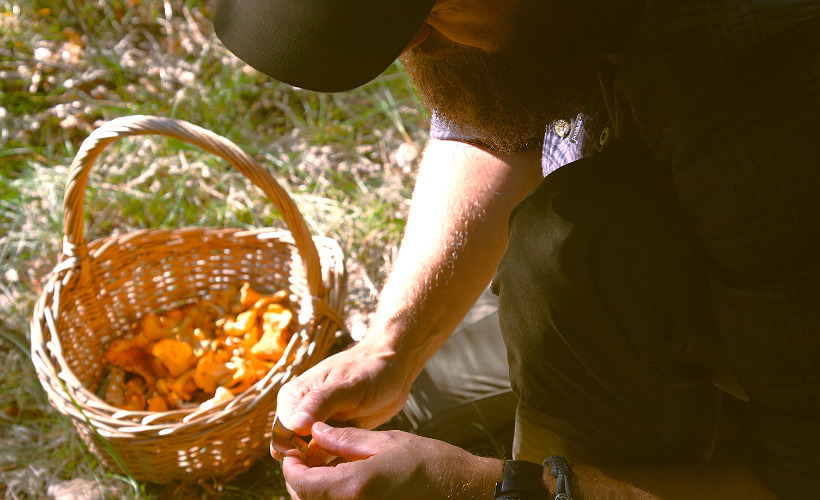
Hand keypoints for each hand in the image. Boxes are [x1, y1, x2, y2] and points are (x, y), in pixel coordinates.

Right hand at [271, 340, 414, 456]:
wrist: (394, 369)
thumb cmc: (369, 370)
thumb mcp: (346, 385)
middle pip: (294, 450)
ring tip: (349, 457)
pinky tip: (354, 459)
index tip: (321, 455)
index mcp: (294, 398)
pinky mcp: (334, 435)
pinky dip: (337, 461)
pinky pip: (328, 457)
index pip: (282, 435)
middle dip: (311, 461)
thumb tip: (295, 424)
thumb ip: (320, 402)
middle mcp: (300, 413)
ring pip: (310, 457)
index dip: (296, 451)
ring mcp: (317, 426)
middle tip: (340, 458)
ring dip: (324, 464)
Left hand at [283, 422, 501, 499]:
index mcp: (353, 487)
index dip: (290, 467)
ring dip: (317, 489)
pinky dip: (335, 496)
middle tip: (306, 457)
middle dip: (301, 479)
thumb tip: (316, 431)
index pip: (301, 483)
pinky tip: (345, 479)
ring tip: (326, 466)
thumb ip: (344, 439)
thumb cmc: (429, 462)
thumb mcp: (384, 442)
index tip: (291, 453)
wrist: (461, 489)